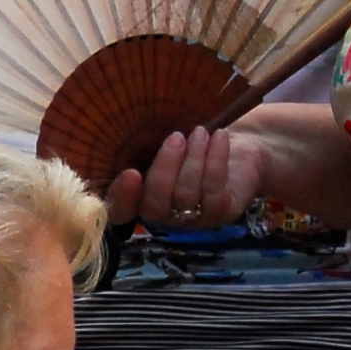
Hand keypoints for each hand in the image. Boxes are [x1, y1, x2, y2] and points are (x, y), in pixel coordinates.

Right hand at [109, 125, 269, 230]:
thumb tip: (129, 130)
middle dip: (165, 169)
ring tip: (200, 131)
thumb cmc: (188, 141)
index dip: (121, 199)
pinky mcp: (222, 212)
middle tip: (176, 137)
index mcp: (140, 198)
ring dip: (194, 159)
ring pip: (186, 195)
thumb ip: (142, 147)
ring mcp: (193, 218)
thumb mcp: (162, 141)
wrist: (230, 143)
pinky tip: (219, 137)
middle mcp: (163, 215)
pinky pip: (214, 190)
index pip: (119, 212)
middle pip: (154, 205)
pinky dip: (216, 160)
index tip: (131, 173)